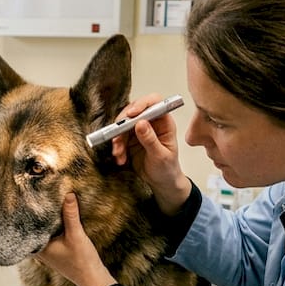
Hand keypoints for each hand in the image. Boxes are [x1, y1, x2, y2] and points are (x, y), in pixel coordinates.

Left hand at [35, 193, 115, 285]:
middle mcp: (39, 250)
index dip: (28, 211)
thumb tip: (68, 194)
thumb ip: (71, 215)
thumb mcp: (76, 235)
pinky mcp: (55, 250)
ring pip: (43, 230)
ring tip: (46, 199)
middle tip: (36, 193)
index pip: (27, 226)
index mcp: (38, 247)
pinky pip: (50, 234)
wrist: (92, 278)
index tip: (27, 196)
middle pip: (34, 227)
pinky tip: (58, 214)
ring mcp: (47, 251)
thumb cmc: (81, 260)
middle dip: (37, 213)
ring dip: (46, 218)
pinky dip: (53, 225)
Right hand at [110, 94, 190, 214]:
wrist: (161, 182)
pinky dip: (117, 148)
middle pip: (133, 111)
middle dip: (123, 124)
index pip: (154, 103)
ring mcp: (139, 130)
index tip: (131, 114)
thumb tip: (141, 123)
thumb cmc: (167, 168)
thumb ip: (150, 140)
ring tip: (119, 154)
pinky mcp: (130, 139)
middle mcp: (151, 122)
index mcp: (164, 122)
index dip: (142, 104)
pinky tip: (121, 159)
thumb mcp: (160, 156)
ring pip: (123, 125)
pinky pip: (118, 138)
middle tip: (116, 136)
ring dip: (118, 140)